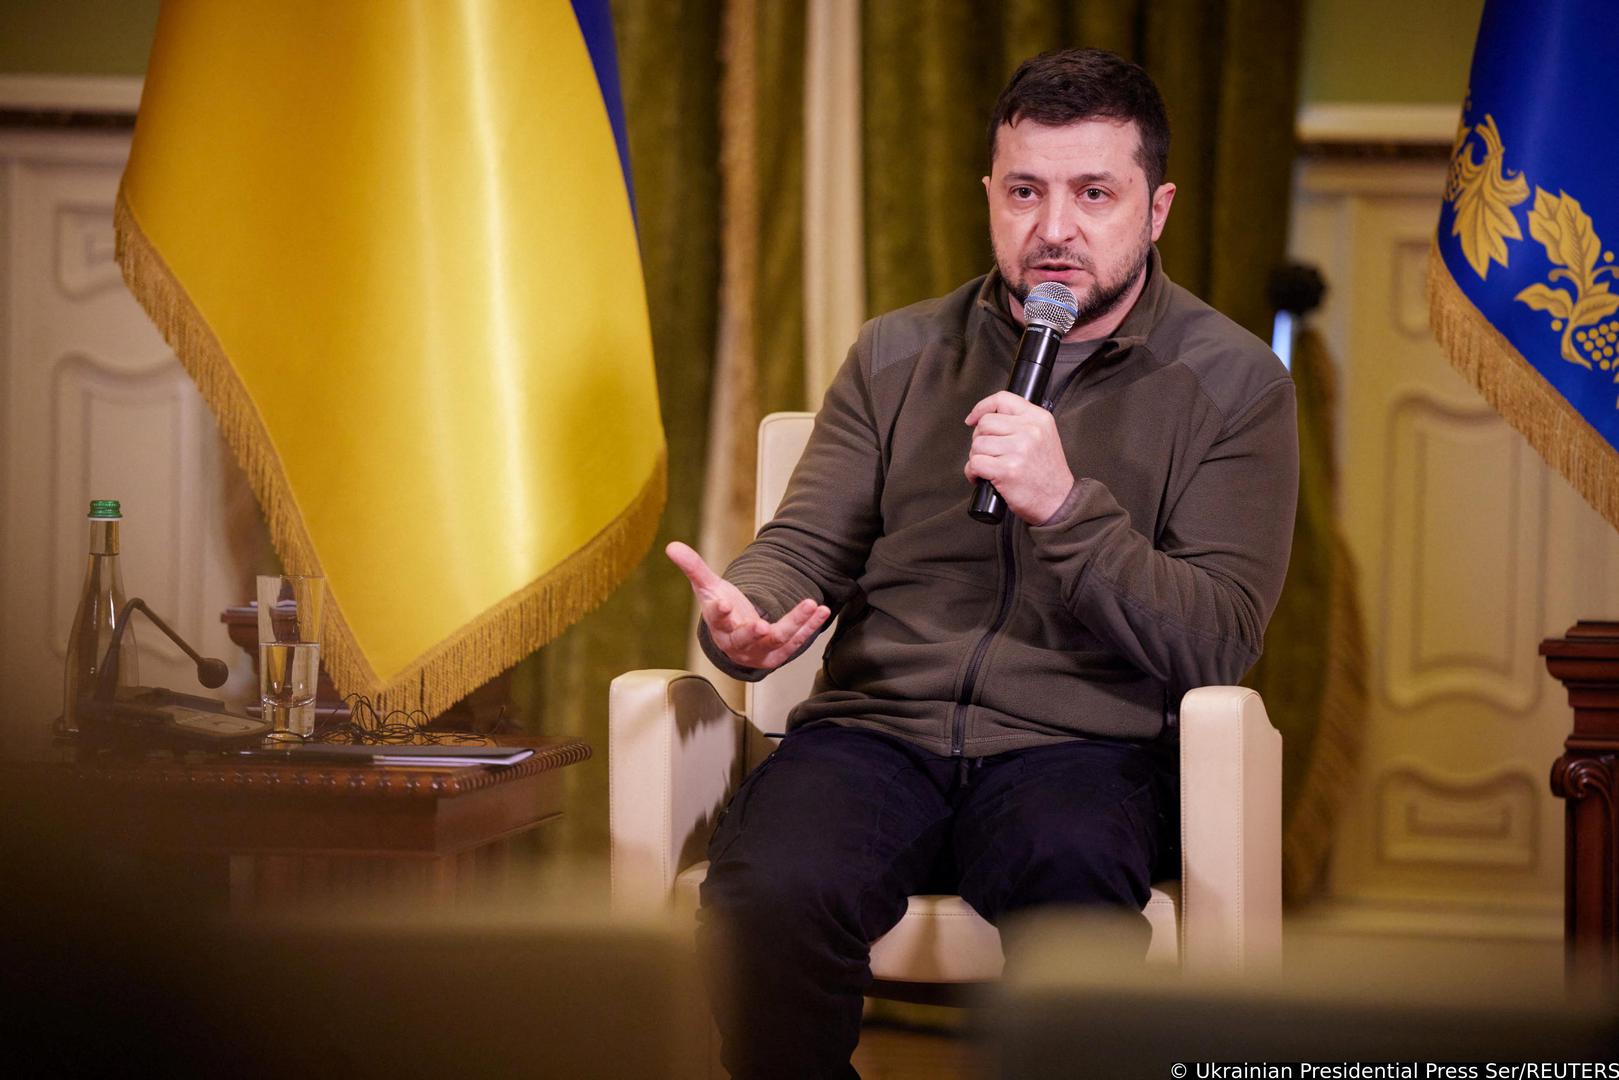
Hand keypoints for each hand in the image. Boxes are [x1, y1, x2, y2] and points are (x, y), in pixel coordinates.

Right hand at [666, 541, 831, 670]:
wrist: (736, 640)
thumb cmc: (721, 611)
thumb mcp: (708, 587)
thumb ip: (693, 567)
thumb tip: (671, 545)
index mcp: (718, 625)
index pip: (716, 619)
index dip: (720, 612)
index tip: (724, 604)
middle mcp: (738, 642)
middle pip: (745, 639)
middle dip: (754, 633)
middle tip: (762, 626)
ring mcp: (759, 650)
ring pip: (777, 640)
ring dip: (795, 623)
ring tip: (811, 603)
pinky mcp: (778, 653)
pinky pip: (796, 641)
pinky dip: (810, 626)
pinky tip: (822, 610)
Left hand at [964, 391, 1074, 523]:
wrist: (1059, 502)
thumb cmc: (1047, 473)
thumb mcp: (1043, 437)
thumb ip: (1021, 423)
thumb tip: (984, 418)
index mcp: (1038, 419)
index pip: (1002, 399)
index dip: (981, 408)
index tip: (973, 419)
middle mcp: (1029, 431)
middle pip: (985, 423)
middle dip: (979, 439)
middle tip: (990, 454)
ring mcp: (1018, 450)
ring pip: (977, 444)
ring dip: (977, 458)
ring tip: (990, 468)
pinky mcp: (1007, 470)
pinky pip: (975, 463)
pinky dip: (973, 472)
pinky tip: (983, 478)